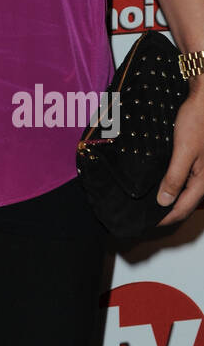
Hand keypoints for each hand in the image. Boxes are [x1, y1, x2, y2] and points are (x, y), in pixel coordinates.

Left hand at [157, 89, 203, 225]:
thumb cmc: (197, 121)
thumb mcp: (183, 151)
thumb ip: (175, 177)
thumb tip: (164, 201)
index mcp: (202, 180)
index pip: (183, 208)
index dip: (165, 219)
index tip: (148, 223)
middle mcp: (203, 177)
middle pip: (184, 203)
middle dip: (167, 212)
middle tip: (148, 216)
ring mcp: (199, 169)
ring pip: (184, 191)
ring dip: (168, 199)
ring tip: (150, 202)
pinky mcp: (194, 159)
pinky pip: (183, 179)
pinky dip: (171, 185)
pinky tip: (160, 182)